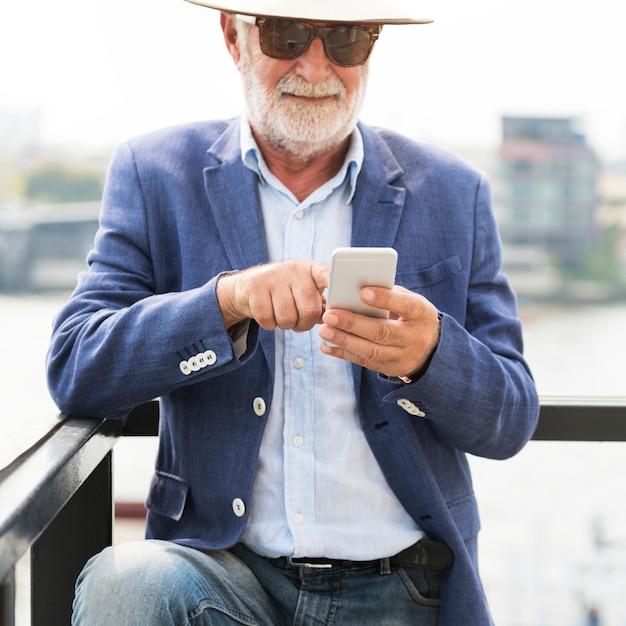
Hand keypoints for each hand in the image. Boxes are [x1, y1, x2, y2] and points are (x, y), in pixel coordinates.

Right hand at [217, 260, 329, 330]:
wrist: (249, 285)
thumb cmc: (286, 292)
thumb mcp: (305, 290)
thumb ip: (321, 303)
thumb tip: (334, 319)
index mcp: (312, 270)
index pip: (327, 275)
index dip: (336, 282)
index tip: (344, 289)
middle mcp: (294, 269)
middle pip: (309, 310)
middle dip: (305, 324)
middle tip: (299, 322)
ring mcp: (273, 276)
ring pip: (287, 318)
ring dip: (286, 325)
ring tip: (284, 317)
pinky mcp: (255, 287)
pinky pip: (268, 319)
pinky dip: (270, 325)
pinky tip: (270, 315)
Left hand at [319, 285, 439, 378]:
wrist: (432, 352)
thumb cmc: (413, 318)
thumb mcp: (412, 303)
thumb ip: (391, 295)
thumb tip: (358, 289)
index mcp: (421, 314)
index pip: (405, 305)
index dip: (384, 299)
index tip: (362, 292)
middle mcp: (414, 338)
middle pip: (381, 332)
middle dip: (353, 323)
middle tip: (329, 314)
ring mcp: (402, 356)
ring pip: (370, 351)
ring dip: (344, 341)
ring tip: (324, 331)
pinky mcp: (390, 369)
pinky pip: (364, 362)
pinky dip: (344, 354)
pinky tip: (327, 346)